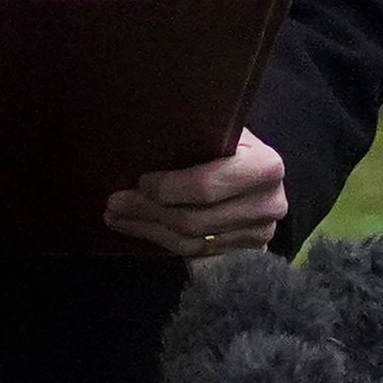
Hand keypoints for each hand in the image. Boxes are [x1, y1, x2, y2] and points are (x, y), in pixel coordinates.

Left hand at [107, 129, 289, 258]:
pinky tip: (139, 227)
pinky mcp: (245, 252)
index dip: (167, 188)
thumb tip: (139, 139)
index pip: (205, 186)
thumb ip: (194, 137)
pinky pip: (195, 252)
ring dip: (148, 229)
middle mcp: (269, 204)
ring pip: (190, 241)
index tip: (139, 181)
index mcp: (264, 166)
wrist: (262, 175)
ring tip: (116, 216)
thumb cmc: (232, 143)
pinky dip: (162, 240)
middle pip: (194, 219)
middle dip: (147, 211)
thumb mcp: (220, 130)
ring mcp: (259, 233)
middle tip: (113, 202)